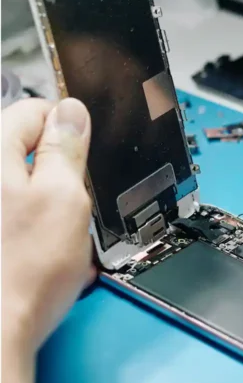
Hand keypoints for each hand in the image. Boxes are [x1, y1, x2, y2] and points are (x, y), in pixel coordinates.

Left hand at [2, 97, 93, 357]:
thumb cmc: (24, 272)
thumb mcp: (65, 198)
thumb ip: (66, 147)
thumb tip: (71, 111)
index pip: (33, 110)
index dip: (68, 128)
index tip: (85, 155)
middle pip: (26, 150)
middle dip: (58, 172)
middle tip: (74, 204)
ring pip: (25, 186)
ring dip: (49, 203)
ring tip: (61, 236)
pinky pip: (16, 215)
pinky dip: (34, 225)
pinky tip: (45, 251)